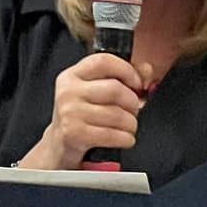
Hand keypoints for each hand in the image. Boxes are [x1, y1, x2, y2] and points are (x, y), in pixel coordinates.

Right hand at [26, 52, 153, 170]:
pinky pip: (112, 135)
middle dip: (132, 103)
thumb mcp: (96, 92)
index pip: (103, 61)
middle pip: (115, 90)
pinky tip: (124, 139)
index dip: (127, 71)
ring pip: (117, 114)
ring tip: (128, 127)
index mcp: (73, 75)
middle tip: (133, 111)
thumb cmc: (83, 117)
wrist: (59, 145)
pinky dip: (126, 139)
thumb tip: (147, 69)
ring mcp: (69, 112)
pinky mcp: (74, 134)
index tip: (137, 84)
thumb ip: (123, 77)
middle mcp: (68, 91)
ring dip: (131, 124)